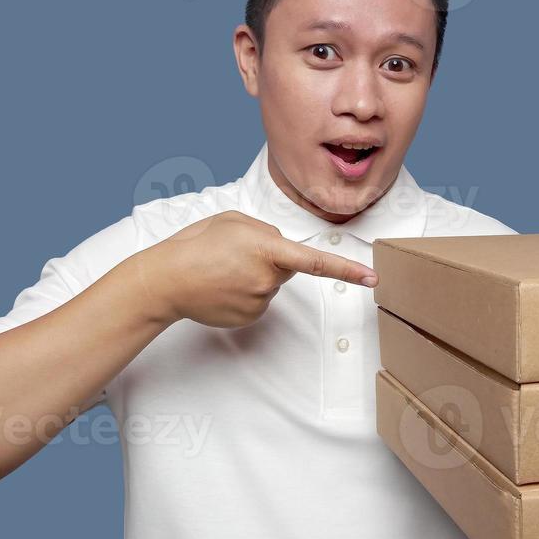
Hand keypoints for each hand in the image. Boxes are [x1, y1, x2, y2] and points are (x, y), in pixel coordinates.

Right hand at [134, 209, 378, 328]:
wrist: (166, 280)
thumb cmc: (197, 244)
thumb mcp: (234, 221)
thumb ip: (266, 230)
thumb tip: (280, 248)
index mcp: (267, 248)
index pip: (316, 261)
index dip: (347, 269)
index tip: (372, 278)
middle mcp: (268, 278)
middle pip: (287, 267)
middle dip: (272, 259)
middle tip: (236, 254)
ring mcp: (260, 301)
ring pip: (271, 284)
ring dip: (255, 275)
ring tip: (223, 270)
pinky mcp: (250, 317)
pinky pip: (259, 300)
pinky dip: (245, 293)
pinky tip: (222, 287)